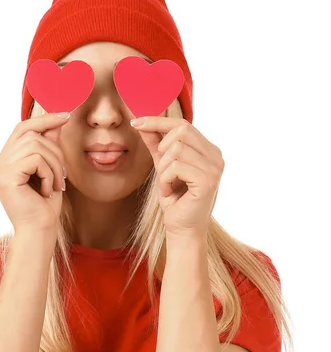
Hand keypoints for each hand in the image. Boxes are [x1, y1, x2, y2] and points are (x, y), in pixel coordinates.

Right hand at [0, 112, 68, 235]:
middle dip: (54, 150)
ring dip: (54, 164)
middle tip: (63, 175)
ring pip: (35, 145)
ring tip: (56, 184)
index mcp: (5, 162)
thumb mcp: (50, 169)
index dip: (43, 120)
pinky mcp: (5, 177)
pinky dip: (48, 173)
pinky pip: (35, 159)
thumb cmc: (45, 206)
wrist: (40, 232)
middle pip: (30, 133)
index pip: (22, 129)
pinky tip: (47, 190)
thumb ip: (49, 145)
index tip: (66, 116)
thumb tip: (57, 119)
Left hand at [132, 116, 224, 238]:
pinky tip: (170, 192)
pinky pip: (176, 166)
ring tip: (167, 185)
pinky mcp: (208, 180)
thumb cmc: (175, 200)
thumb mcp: (162, 166)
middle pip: (182, 130)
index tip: (135, 122)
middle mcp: (216, 156)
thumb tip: (140, 121)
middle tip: (162, 171)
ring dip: (163, 169)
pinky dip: (165, 180)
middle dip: (162, 148)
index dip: (158, 121)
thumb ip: (155, 144)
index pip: (183, 124)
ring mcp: (215, 168)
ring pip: (177, 149)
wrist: (182, 230)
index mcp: (208, 150)